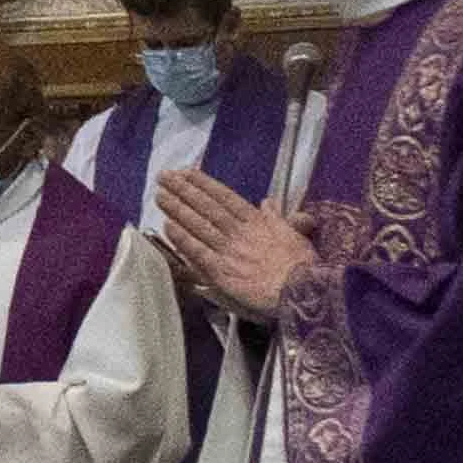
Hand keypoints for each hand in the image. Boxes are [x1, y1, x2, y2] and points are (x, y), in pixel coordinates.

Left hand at [157, 168, 308, 320]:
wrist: (302, 290)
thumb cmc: (302, 265)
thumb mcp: (294, 234)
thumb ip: (277, 217)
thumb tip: (269, 201)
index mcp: (256, 221)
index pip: (225, 198)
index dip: (205, 184)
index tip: (188, 172)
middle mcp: (239, 232)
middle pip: (207, 207)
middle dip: (184, 191)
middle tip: (164, 177)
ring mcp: (229, 251)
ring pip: (199, 225)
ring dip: (178, 209)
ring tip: (160, 195)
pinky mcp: (222, 271)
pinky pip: (198, 252)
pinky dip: (183, 239)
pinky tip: (168, 226)